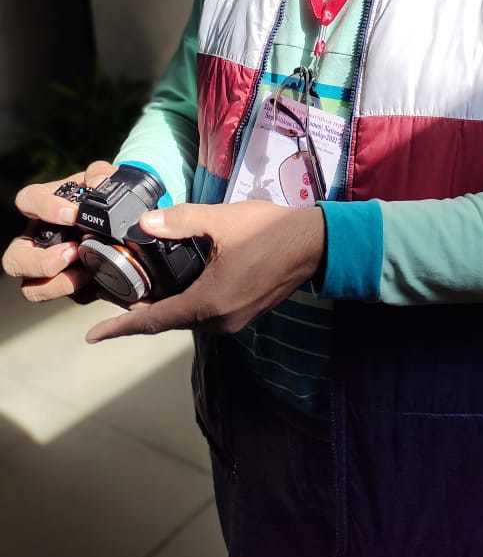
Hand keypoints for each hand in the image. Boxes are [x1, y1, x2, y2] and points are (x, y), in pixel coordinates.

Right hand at [2, 160, 117, 302]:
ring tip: (85, 272)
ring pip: (29, 287)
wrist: (123, 221)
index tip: (74, 215)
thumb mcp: (104, 181)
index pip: (28, 201)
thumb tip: (100, 182)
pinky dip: (75, 292)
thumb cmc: (104, 197)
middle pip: (14, 257)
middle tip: (72, 252)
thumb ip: (102, 175)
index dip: (45, 208)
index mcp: (44, 206)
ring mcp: (47, 266)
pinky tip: (95, 280)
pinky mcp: (63, 285)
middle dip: (39, 261)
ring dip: (55, 284)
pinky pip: (61, 298)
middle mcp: (38, 238)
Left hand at [84, 199, 325, 342]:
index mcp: (208, 302)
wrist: (315, 243)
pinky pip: (206, 315)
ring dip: (165, 309)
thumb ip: (180, 221)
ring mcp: (235, 320)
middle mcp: (219, 321)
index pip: (153, 321)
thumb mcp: (220, 220)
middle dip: (140, 314)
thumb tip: (145, 222)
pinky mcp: (245, 312)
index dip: (121, 328)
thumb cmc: (269, 230)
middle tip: (116, 297)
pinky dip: (186, 305)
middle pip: (169, 322)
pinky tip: (180, 285)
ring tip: (143, 291)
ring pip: (188, 319)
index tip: (93, 336)